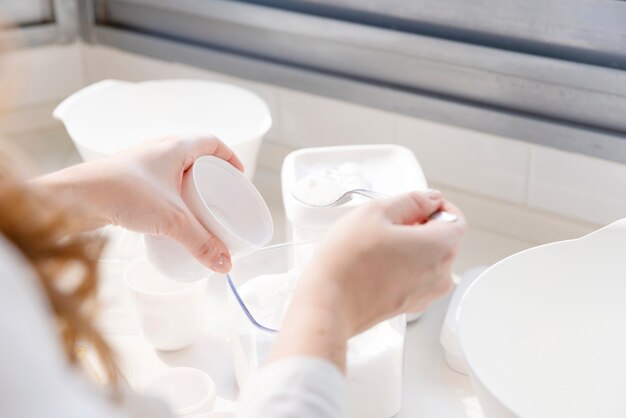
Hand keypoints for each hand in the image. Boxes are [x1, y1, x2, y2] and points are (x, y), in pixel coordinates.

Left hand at [36, 136, 242, 271]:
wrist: (74, 197)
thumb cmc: (122, 193)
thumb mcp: (172, 220)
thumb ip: (201, 243)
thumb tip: (225, 265)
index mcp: (175, 146)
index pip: (212, 142)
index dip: (230, 156)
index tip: (239, 175)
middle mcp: (157, 149)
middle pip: (194, 154)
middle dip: (211, 173)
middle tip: (220, 194)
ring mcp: (140, 163)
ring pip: (174, 168)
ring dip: (188, 183)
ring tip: (198, 206)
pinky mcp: (127, 178)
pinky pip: (158, 181)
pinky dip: (170, 193)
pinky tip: (169, 213)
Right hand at [270, 190, 464, 369]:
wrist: (328, 304)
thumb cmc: (348, 261)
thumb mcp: (376, 212)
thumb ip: (411, 200)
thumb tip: (429, 198)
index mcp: (440, 248)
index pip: (455, 219)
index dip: (435, 207)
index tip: (414, 206)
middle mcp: (441, 275)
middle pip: (443, 239)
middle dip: (420, 226)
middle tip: (387, 224)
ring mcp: (426, 294)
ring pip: (428, 259)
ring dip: (410, 247)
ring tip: (377, 246)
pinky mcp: (410, 305)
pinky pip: (416, 277)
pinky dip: (402, 266)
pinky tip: (375, 263)